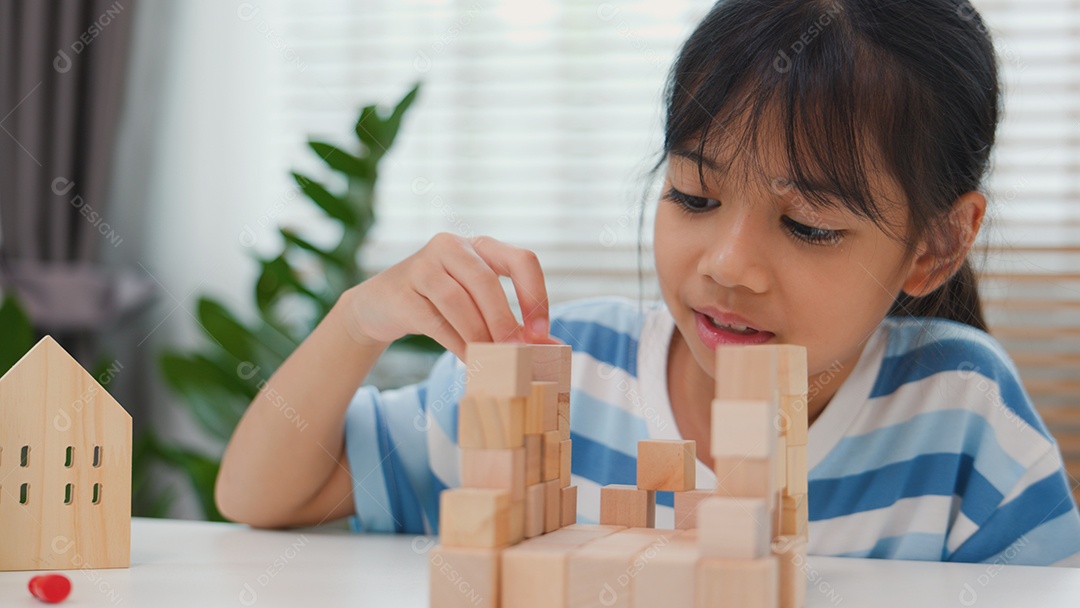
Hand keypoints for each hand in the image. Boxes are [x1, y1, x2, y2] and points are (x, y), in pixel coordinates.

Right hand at [344, 233, 556, 358]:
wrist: (380, 305)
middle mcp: (451, 246)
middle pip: (486, 281)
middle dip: (505, 321)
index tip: (542, 333)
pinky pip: (436, 320)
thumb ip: (513, 322)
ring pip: (459, 301)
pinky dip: (457, 343)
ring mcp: (422, 265)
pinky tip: (470, 359)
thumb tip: (551, 348)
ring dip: (480, 335)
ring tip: (494, 359)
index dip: (536, 295)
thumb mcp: (477, 305)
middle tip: (518, 354)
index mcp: (480, 245)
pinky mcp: (402, 292)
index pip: (521, 260)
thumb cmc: (440, 304)